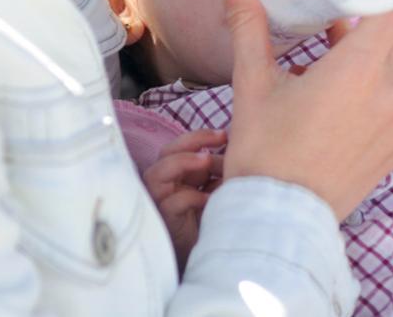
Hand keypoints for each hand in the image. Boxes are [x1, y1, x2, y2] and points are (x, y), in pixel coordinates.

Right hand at [141, 128, 226, 272]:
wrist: (208, 258)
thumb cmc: (211, 221)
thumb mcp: (217, 190)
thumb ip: (218, 172)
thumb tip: (235, 149)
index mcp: (178, 175)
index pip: (179, 146)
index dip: (199, 136)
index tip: (225, 134)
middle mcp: (165, 184)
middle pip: (166, 152)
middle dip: (191, 141)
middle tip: (219, 139)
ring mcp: (160, 201)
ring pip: (157, 173)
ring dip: (183, 162)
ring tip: (207, 161)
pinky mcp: (165, 219)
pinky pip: (173, 202)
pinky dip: (191, 196)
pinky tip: (209, 200)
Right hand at [218, 0, 392, 219]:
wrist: (279, 220)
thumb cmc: (264, 149)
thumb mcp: (253, 82)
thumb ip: (248, 24)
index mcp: (358, 69)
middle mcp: (389, 92)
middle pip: (385, 39)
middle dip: (357, 27)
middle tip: (326, 17)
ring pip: (384, 74)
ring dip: (359, 67)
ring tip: (319, 73)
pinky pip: (388, 106)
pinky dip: (367, 99)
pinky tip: (333, 111)